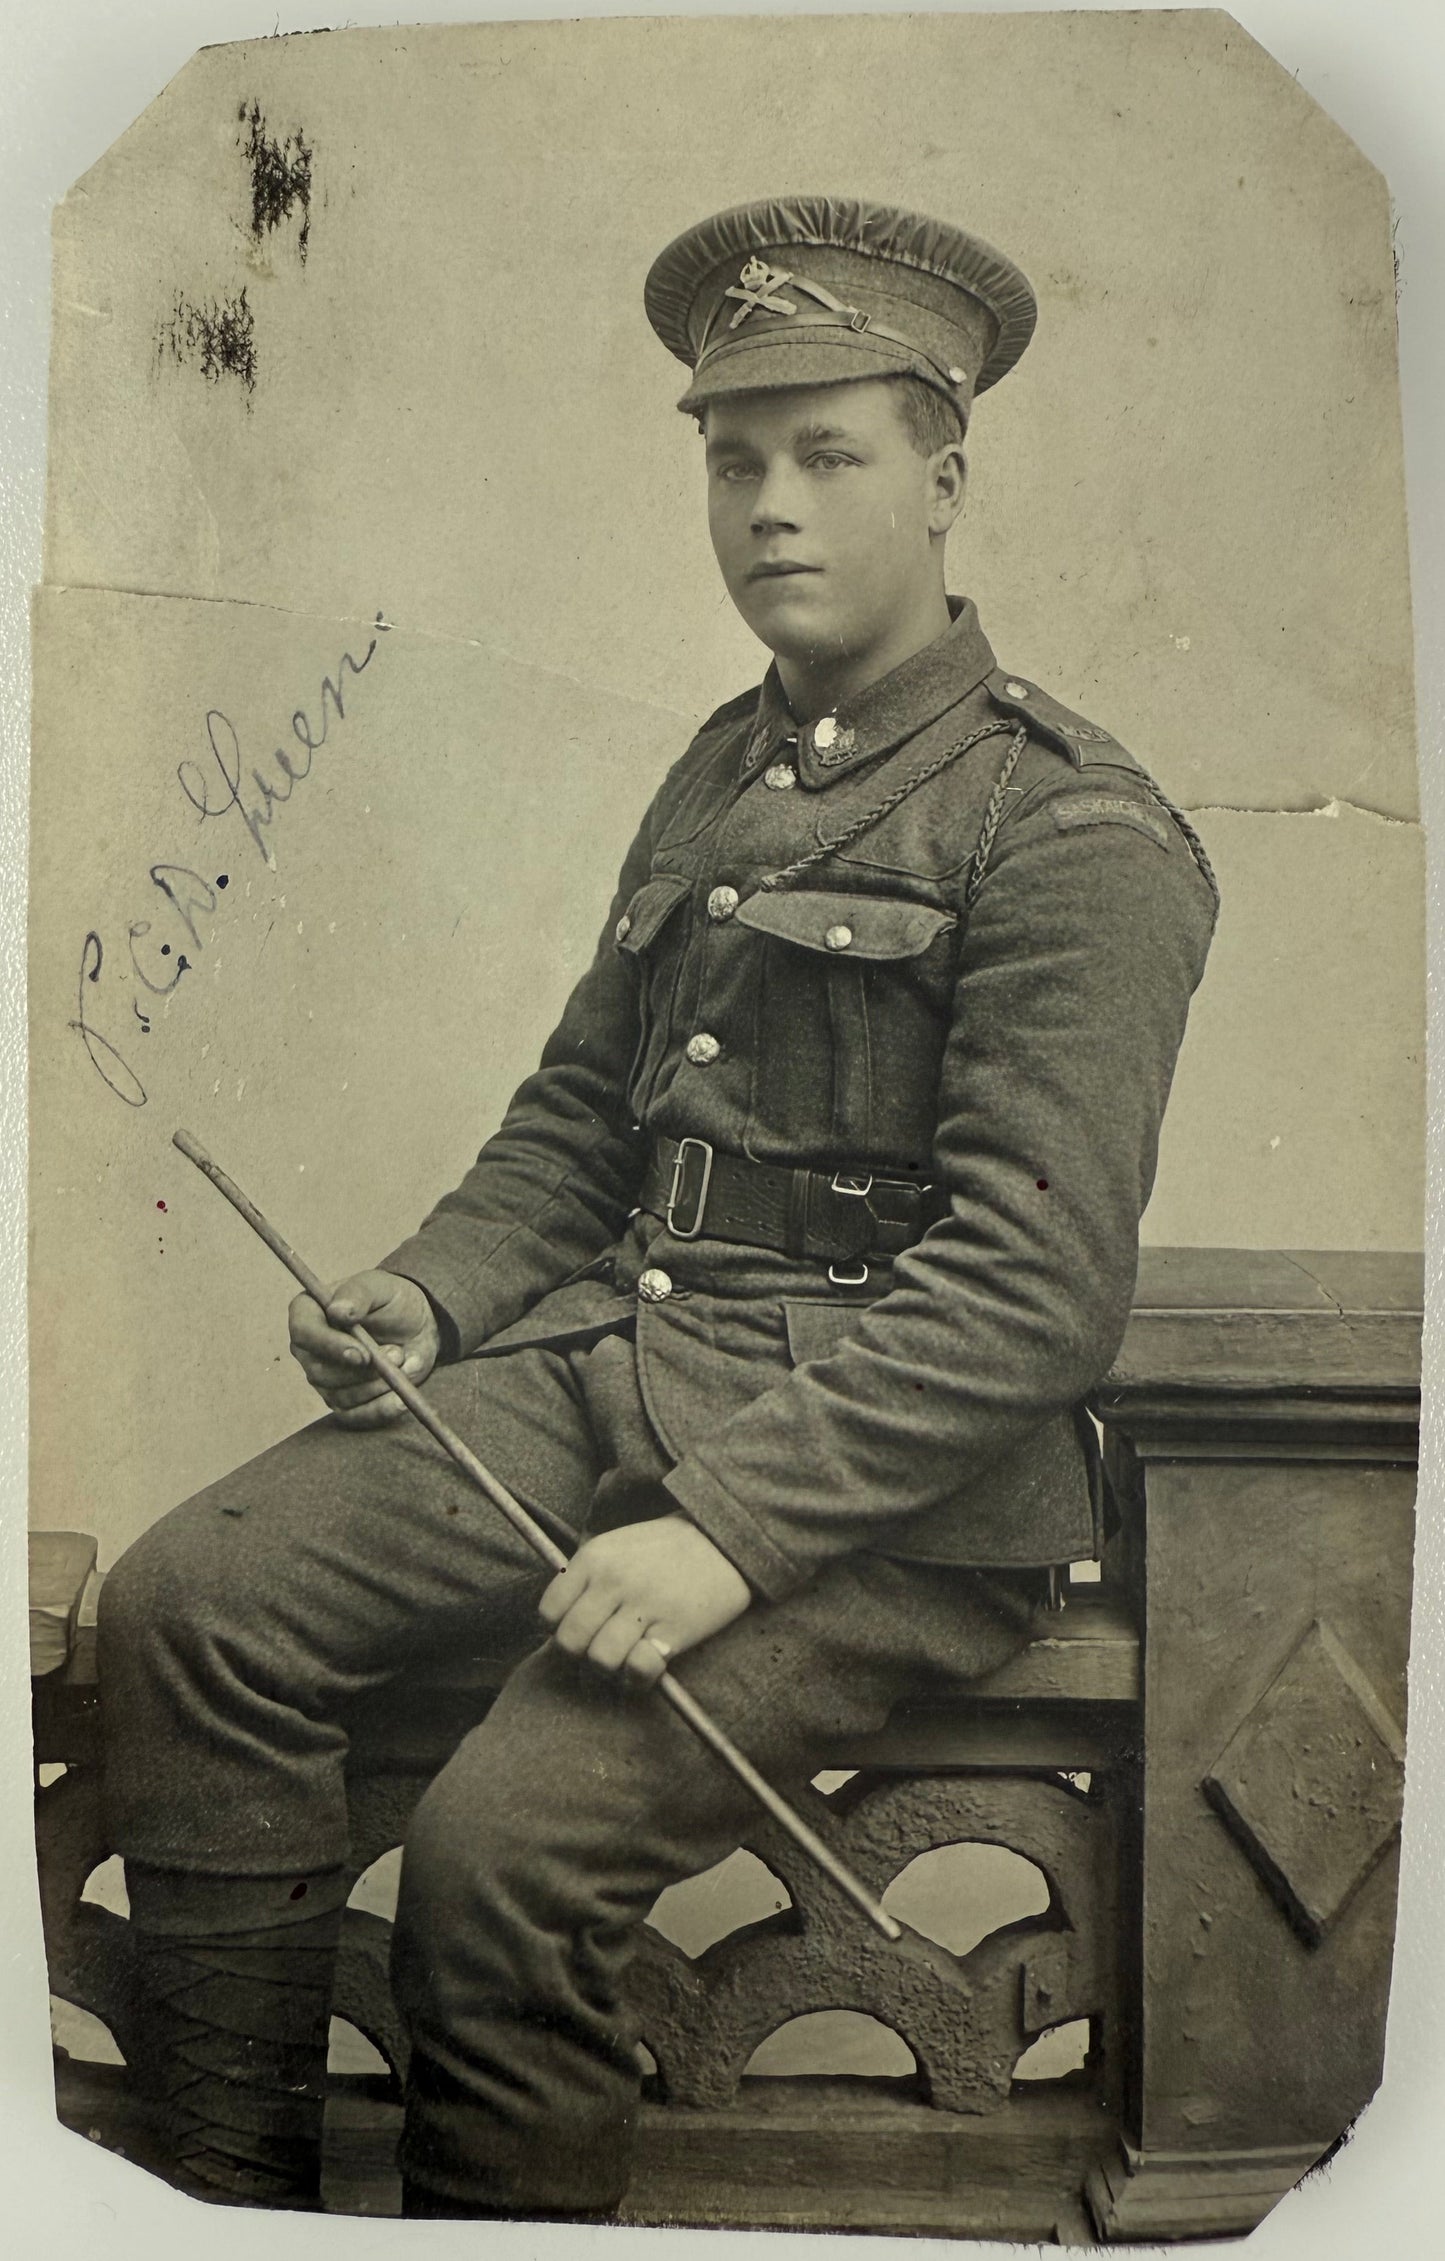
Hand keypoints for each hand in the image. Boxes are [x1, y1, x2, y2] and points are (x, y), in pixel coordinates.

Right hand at [288, 1268, 440, 1427]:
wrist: (415, 1326)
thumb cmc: (391, 1300)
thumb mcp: (379, 1285)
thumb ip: (359, 1292)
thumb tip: (337, 1311)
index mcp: (307, 1314)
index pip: (304, 1333)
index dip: (331, 1347)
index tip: (362, 1355)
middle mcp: (308, 1350)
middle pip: (321, 1372)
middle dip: (364, 1371)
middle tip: (399, 1354)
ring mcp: (324, 1380)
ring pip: (341, 1396)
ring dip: (378, 1385)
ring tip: (405, 1362)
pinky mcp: (344, 1403)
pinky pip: (355, 1417)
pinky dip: (380, 1410)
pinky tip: (402, 1398)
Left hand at [539, 1514, 751, 1684]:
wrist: (724, 1541)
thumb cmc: (666, 1548)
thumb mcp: (617, 1546)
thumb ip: (587, 1578)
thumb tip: (561, 1623)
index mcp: (594, 1558)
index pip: (548, 1613)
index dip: (558, 1631)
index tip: (577, 1632)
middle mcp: (613, 1581)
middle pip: (569, 1643)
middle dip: (579, 1658)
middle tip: (596, 1655)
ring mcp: (643, 1605)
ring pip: (599, 1660)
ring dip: (608, 1672)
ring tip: (622, 1663)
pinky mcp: (674, 1629)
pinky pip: (638, 1668)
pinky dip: (638, 1678)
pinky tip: (646, 1669)